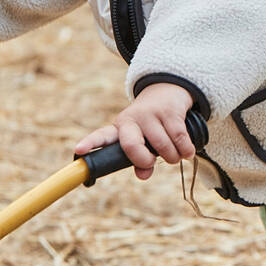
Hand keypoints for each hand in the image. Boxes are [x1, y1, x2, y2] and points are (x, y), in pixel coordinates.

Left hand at [74, 83, 195, 180]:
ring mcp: (150, 114)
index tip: (79, 151)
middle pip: (132, 146)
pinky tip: (186, 150)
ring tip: (174, 154)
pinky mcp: (169, 111)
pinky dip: (185, 150)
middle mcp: (132, 119)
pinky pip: (180, 139)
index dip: (90, 144)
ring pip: (163, 147)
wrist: (168, 90)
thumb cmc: (151, 124)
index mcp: (120, 128)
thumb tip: (144, 175)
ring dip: (173, 157)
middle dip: (144, 160)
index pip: (102, 136)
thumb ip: (140, 161)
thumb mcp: (142, 141)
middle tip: (151, 161)